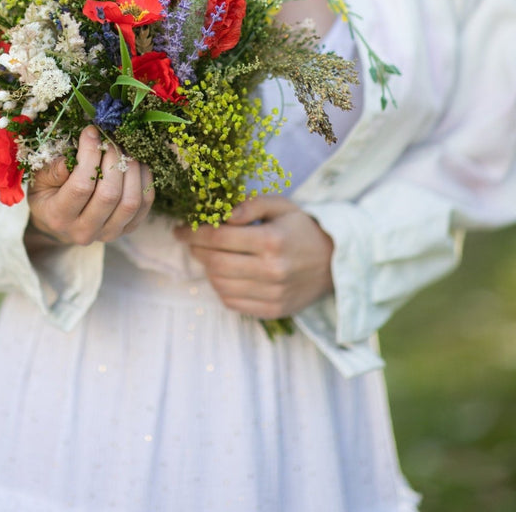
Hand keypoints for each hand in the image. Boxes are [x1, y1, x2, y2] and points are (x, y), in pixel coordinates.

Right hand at [27, 125, 154, 245]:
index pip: (81, 186)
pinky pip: (144, 205)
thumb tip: (69, 160)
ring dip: (131, 169)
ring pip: (130, 202)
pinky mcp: (127, 229)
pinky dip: (145, 180)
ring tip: (123, 150)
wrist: (61, 223)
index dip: (90, 155)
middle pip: (109, 195)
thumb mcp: (40, 181)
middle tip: (110, 140)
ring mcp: (108, 233)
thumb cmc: (48, 195)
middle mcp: (84, 230)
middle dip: (113, 160)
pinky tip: (135, 164)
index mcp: (59, 216)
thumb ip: (52, 170)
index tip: (91, 132)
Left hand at [173, 195, 333, 319]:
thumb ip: (251, 204)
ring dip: (206, 269)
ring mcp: (272, 294)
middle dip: (195, 250)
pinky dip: (220, 288)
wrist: (335, 262)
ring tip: (207, 256)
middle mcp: (271, 270)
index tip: (179, 230)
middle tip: (189, 241)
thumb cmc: (302, 229)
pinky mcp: (273, 310)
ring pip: (221, 284)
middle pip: (215, 262)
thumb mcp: (281, 206)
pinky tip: (222, 274)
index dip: (194, 233)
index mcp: (271, 241)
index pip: (219, 237)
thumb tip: (223, 215)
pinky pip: (233, 303)